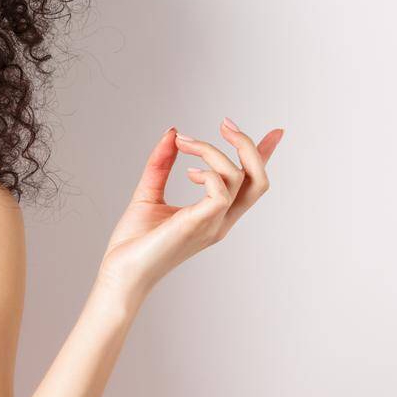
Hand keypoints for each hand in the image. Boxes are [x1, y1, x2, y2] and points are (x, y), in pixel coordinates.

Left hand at [96, 117, 283, 304]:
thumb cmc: (133, 243)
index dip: (264, 156)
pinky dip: (208, 171)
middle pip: (259, 180)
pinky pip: (220, 191)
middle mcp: (220, 220)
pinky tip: (187, 172)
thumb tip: (172, 133)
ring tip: (183, 142)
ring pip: (240, 177)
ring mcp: (213, 224)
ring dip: (212, 150)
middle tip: (225, 123)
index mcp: (213, 215)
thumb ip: (161, 165)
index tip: (276, 132)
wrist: (120, 274)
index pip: (249, 184)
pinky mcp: (199, 224)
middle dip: (249, 145)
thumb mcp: (148, 194)